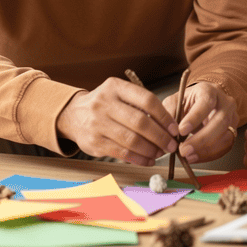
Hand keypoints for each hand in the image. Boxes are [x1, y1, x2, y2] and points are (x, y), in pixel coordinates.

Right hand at [55, 78, 177, 165]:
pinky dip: (138, 158)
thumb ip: (140, 104)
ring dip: (151, 149)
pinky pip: (121, 153)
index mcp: (115, 87)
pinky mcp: (94, 142)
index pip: (147, 100)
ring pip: (131, 140)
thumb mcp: (119, 94)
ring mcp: (97, 123)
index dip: (164, 116)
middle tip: (171, 145)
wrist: (72, 115)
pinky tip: (148, 160)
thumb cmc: (105, 105)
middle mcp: (104, 103)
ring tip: (160, 153)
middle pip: (140, 122)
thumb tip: (168, 125)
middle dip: (160, 136)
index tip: (174, 128)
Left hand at [164, 82, 238, 164]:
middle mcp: (225, 103)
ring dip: (206, 150)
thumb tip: (166, 133)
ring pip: (226, 137)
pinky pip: (225, 147)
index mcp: (209, 91)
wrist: (204, 102)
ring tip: (188, 156)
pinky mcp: (233, 132)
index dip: (195, 117)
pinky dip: (210, 155)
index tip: (181, 130)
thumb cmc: (189, 102)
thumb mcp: (175, 101)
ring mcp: (232, 118)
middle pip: (220, 122)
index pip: (206, 102)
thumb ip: (169, 113)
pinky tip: (195, 157)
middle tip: (184, 150)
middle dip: (201, 139)